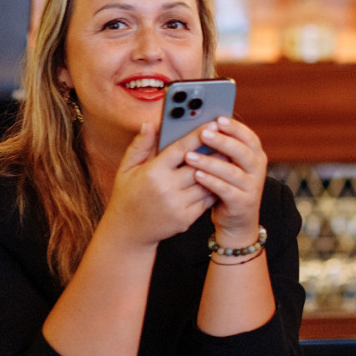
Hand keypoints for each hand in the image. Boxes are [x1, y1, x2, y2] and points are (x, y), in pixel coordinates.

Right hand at [102, 122, 216, 247]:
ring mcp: (178, 205)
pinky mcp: (186, 218)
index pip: (180, 149)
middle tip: (228, 138)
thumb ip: (141, 145)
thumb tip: (150, 123)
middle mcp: (166, 189)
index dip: (198, 135)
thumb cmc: (127, 195)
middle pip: (199, 165)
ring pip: (207, 183)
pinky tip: (221, 178)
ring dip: (219, 170)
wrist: (128, 232)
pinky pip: (206, 199)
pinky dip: (215, 187)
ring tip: (229, 156)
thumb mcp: (127, 168)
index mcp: (153, 172)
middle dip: (215, 151)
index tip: (213, 123)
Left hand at [187, 116, 266, 246]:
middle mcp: (257, 170)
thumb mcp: (229, 165)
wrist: (236, 221)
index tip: (218, 119)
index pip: (249, 137)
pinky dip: (211, 181)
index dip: (235, 128)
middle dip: (222, 141)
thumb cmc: (227, 186)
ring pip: (232, 171)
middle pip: (243, 152)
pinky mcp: (242, 203)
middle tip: (203, 133)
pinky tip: (197, 175)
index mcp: (255, 156)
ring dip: (210, 162)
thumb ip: (222, 148)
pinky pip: (226, 190)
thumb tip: (203, 125)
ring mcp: (251, 187)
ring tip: (190, 156)